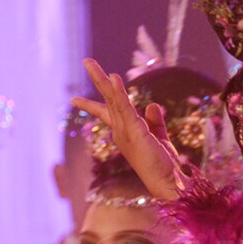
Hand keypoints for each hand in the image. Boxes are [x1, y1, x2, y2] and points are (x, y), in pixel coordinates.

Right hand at [72, 59, 189, 199]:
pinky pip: (124, 107)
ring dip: (102, 79)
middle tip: (87, 62)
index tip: (75, 100)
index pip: (107, 113)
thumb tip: (151, 104)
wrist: (167, 181)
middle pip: (107, 100)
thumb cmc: (162, 164)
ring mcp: (125, 131)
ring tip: (90, 63)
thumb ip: (154, 121)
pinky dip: (118, 92)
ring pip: (112, 100)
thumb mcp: (158, 137)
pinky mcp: (134, 130)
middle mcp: (120, 131)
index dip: (92, 104)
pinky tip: (114, 77)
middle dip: (97, 80)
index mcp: (124, 132)